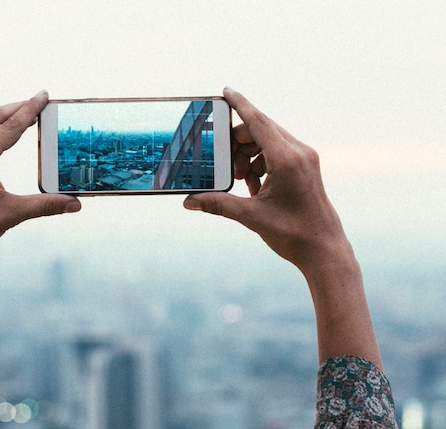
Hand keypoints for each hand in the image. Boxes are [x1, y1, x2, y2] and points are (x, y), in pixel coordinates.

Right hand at [184, 89, 381, 365]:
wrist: (325, 251)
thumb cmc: (293, 234)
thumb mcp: (250, 217)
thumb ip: (218, 204)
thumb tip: (188, 202)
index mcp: (287, 159)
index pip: (258, 121)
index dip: (239, 104)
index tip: (225, 91)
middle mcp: (299, 152)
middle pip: (260, 130)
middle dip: (237, 142)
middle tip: (223, 163)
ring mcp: (305, 158)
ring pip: (268, 141)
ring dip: (248, 155)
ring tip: (240, 180)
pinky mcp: (306, 167)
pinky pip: (278, 153)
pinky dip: (261, 162)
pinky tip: (254, 186)